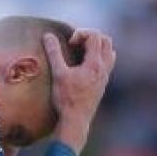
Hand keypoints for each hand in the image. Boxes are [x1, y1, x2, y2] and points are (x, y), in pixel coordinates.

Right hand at [43, 29, 115, 153]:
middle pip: (106, 40)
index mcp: (95, 63)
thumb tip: (47, 35)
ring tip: (81, 52)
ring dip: (97, 46)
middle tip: (76, 44)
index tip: (69, 44)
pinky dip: (98, 57)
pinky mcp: (103, 84)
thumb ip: (54, 53)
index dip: (80, 34)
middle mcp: (104, 68)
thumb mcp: (58, 74)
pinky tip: (84, 65)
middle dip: (90, 36)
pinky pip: (107, 63)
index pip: (95, 36)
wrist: (76, 121)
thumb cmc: (67, 99)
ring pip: (109, 51)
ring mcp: (105, 76)